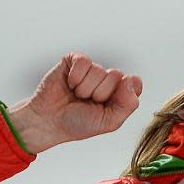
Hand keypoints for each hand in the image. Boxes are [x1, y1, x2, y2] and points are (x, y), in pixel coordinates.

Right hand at [7, 52, 142, 153]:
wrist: (49, 121)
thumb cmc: (79, 123)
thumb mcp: (109, 122)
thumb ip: (127, 104)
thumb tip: (131, 80)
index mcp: (120, 93)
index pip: (134, 83)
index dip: (123, 93)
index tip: (108, 105)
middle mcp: (108, 79)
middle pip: (116, 75)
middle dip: (100, 94)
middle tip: (87, 102)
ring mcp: (92, 69)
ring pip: (98, 70)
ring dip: (84, 88)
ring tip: (76, 95)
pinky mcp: (75, 60)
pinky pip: (84, 62)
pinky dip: (75, 77)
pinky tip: (69, 84)